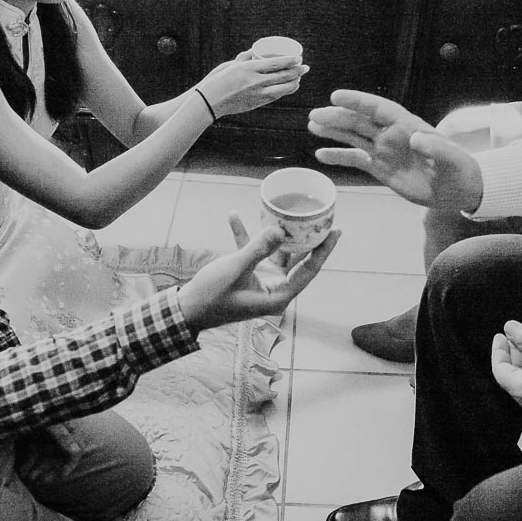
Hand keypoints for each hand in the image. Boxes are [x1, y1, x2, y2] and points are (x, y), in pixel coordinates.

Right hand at [179, 212, 339, 329]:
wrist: (185, 310)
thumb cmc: (211, 296)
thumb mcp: (235, 270)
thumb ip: (258, 249)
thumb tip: (279, 230)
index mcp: (278, 296)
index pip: (308, 271)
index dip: (323, 251)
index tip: (336, 232)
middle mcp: (274, 288)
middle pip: (297, 260)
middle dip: (305, 237)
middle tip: (318, 216)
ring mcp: (260, 280)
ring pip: (275, 253)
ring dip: (275, 233)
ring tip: (285, 210)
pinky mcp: (246, 274)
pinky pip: (250, 252)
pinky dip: (244, 236)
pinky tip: (234, 217)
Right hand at [196, 52, 307, 117]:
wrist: (208, 102)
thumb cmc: (217, 80)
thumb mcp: (230, 65)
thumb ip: (244, 58)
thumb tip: (254, 51)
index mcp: (249, 69)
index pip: (275, 64)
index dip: (290, 61)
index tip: (298, 58)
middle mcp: (255, 82)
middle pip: (282, 76)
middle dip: (297, 72)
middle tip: (305, 67)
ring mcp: (257, 95)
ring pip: (282, 89)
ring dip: (293, 83)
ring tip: (299, 78)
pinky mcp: (256, 104)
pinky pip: (275, 97)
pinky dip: (284, 92)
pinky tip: (288, 88)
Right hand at [309, 89, 482, 210]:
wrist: (458, 191)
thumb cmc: (459, 170)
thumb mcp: (453, 159)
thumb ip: (436, 148)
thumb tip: (416, 138)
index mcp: (408, 126)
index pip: (379, 109)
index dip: (358, 101)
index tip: (337, 96)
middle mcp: (392, 135)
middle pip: (361, 121)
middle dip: (338, 117)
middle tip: (315, 115)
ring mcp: (385, 151)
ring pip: (354, 137)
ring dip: (334, 131)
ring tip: (312, 125)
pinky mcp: (381, 168)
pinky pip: (356, 159)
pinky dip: (339, 157)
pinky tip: (320, 155)